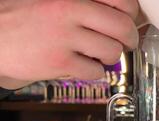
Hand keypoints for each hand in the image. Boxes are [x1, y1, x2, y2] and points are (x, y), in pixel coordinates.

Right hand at [0, 0, 138, 88]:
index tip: (129, 20)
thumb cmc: (24, 15)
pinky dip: (93, 71)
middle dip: (130, 39)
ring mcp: (65, 37)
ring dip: (110, 57)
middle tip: (126, 43)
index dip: (131, 14)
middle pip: (123, 28)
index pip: (122, 0)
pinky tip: (82, 65)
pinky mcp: (59, 62)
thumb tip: (118, 12)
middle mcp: (71, 11)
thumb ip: (85, 4)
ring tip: (98, 54)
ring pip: (112, 52)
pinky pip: (95, 71)